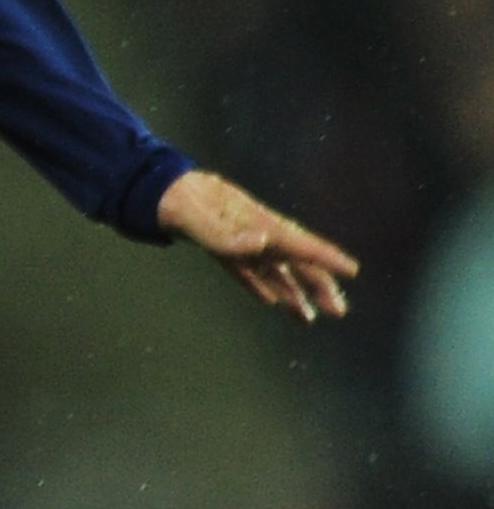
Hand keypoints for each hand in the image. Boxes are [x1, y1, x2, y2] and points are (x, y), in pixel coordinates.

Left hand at [157, 167, 356, 324]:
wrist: (157, 190)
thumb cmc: (179, 200)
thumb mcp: (198, 217)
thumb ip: (228, 234)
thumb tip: (264, 242)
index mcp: (257, 224)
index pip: (299, 244)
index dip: (325, 257)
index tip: (351, 269)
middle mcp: (256, 233)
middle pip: (295, 262)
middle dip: (318, 285)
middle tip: (338, 311)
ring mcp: (241, 241)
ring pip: (275, 271)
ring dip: (293, 294)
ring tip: (310, 318)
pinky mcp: (223, 249)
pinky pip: (248, 273)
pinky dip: (261, 286)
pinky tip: (273, 301)